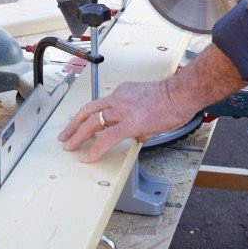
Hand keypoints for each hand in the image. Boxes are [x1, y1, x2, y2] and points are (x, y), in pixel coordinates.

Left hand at [58, 79, 196, 162]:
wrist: (181, 94)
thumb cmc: (173, 98)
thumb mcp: (151, 104)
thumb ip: (142, 121)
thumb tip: (140, 135)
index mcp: (123, 93)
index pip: (100, 105)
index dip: (88, 116)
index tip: (82, 124)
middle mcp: (118, 99)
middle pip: (89, 111)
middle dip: (74, 125)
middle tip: (66, 136)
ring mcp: (122, 110)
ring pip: (92, 123)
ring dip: (78, 136)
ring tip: (70, 147)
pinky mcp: (129, 123)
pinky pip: (107, 137)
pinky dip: (95, 148)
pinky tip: (88, 156)